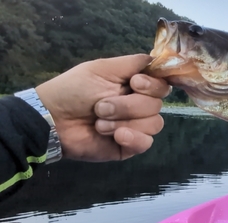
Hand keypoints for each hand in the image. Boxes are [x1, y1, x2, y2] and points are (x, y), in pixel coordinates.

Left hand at [35, 54, 170, 161]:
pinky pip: (146, 143)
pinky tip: (116, 136)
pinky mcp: (130, 146)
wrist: (53, 119)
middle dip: (127, 106)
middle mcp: (139, 105)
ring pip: (154, 124)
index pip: (162, 85)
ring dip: (125, 122)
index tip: (134, 84)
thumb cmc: (74, 90)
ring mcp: (136, 127)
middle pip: (157, 105)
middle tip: (101, 107)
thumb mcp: (103, 68)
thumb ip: (133, 62)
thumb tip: (158, 59)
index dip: (153, 85)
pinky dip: (133, 138)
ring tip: (100, 124)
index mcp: (135, 85)